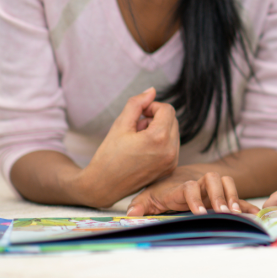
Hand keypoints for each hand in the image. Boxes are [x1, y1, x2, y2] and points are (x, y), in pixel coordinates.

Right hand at [78, 88, 180, 206]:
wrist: (103, 186)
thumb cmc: (109, 154)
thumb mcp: (120, 124)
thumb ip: (137, 104)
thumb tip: (152, 91)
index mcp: (158, 138)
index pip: (167, 109)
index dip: (152, 107)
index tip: (138, 114)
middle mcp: (170, 151)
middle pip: (172, 120)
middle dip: (155, 118)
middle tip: (136, 127)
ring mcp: (171, 162)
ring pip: (173, 132)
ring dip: (158, 129)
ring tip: (138, 139)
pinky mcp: (170, 169)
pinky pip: (172, 145)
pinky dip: (161, 142)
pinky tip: (143, 149)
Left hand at [126, 169, 260, 215]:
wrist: (178, 177)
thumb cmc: (162, 190)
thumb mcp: (148, 196)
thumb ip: (140, 205)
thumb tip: (130, 214)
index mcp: (181, 185)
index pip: (189, 187)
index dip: (195, 198)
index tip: (200, 213)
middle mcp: (199, 183)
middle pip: (212, 179)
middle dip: (218, 195)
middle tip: (223, 212)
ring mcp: (212, 188)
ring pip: (225, 182)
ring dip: (232, 196)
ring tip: (235, 213)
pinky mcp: (222, 194)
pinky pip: (237, 195)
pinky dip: (246, 203)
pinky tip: (254, 214)